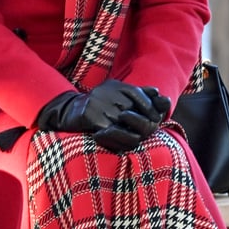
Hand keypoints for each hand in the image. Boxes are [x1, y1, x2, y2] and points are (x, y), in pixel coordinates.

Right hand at [37, 80, 170, 151]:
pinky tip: (124, 142)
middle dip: (142, 123)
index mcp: (115, 86)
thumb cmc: (100, 104)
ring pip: (123, 123)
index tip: (156, 119)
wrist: (70, 110)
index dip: (149, 106)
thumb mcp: (118, 93)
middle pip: (132, 109)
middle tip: (149, 132)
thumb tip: (158, 92)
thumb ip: (138, 93)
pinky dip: (120, 138)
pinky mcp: (91, 117)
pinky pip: (111, 131)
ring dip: (133, 133)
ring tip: (137, 139)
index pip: (137, 93)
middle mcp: (107, 93)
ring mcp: (99, 104)